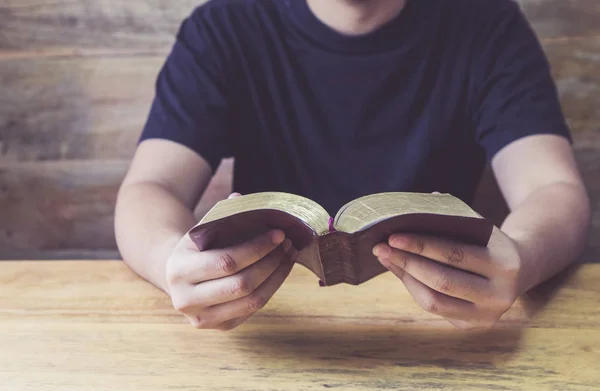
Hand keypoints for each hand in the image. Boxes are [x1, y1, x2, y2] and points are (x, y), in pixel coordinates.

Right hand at [165, 193, 297, 329]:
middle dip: (271, 262)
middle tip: (288, 244)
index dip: (257, 248)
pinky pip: (252, 310)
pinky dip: (271, 289)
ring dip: (277, 277)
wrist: (177, 276)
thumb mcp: (202, 230)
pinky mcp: (219, 327)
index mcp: (179, 270)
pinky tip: (280, 271)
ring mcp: (202, 318)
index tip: (279, 234)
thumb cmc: (196, 248)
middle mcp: (186, 299)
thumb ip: (222, 215)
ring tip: (289, 256)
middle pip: (241, 284)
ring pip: (251, 301)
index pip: (227, 261)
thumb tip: (244, 200)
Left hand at [373, 226, 523, 328]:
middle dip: (407, 262)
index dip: (421, 246)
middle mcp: (499, 294)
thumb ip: (449, 218)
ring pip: (434, 301)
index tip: (393, 236)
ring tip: (385, 257)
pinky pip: (434, 308)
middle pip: (442, 281)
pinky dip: (413, 288)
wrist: (521, 267)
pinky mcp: (472, 325)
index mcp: (504, 264)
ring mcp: (487, 315)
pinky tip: (399, 270)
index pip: (455, 255)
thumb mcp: (477, 227)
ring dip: (405, 277)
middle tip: (380, 247)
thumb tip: (407, 212)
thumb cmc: (488, 240)